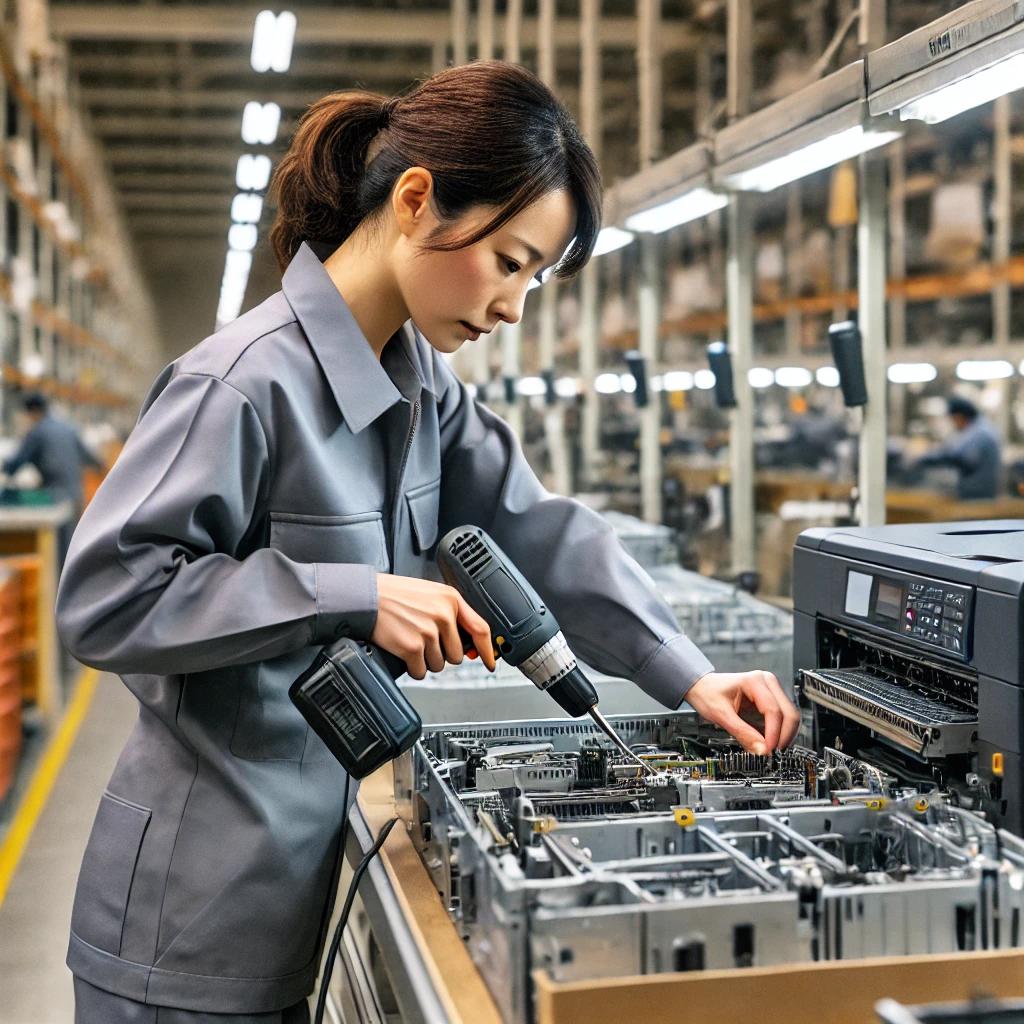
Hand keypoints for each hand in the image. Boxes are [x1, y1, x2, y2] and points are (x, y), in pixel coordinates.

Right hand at [371, 574, 495, 679]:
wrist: (365, 596)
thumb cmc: (394, 595)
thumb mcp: (430, 594)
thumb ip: (450, 614)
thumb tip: (468, 646)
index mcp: (451, 599)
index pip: (480, 629)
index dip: (488, 650)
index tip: (491, 662)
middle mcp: (443, 615)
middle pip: (456, 655)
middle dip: (442, 654)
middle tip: (424, 641)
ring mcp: (428, 632)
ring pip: (439, 665)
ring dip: (425, 660)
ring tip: (411, 641)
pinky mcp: (412, 647)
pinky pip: (421, 671)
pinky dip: (412, 667)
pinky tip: (403, 650)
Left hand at [684, 670, 800, 753]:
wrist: (702, 687)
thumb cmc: (707, 693)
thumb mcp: (720, 714)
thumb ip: (742, 733)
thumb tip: (761, 750)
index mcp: (755, 681)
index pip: (773, 711)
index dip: (773, 734)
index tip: (768, 751)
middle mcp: (767, 683)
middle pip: (788, 713)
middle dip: (784, 737)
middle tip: (773, 754)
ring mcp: (771, 690)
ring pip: (790, 716)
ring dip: (784, 736)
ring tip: (771, 750)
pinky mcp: (771, 700)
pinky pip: (783, 719)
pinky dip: (780, 733)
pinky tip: (770, 743)